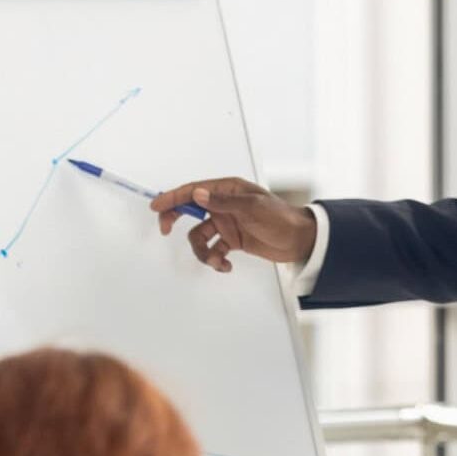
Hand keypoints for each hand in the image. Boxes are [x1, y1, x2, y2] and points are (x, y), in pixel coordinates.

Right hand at [150, 177, 317, 271]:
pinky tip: (225, 265)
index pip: (195, 191)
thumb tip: (198, 194)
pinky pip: (213, 249)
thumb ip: (224, 202)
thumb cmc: (281, 218)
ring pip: (200, 236)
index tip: (156, 206)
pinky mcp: (232, 240)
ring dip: (203, 251)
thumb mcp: (253, 207)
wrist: (300, 241)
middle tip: (165, 230)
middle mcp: (225, 205)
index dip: (173, 197)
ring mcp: (227, 223)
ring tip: (217, 260)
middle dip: (176, 220)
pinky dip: (215, 259)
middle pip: (190, 211)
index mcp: (229, 190)